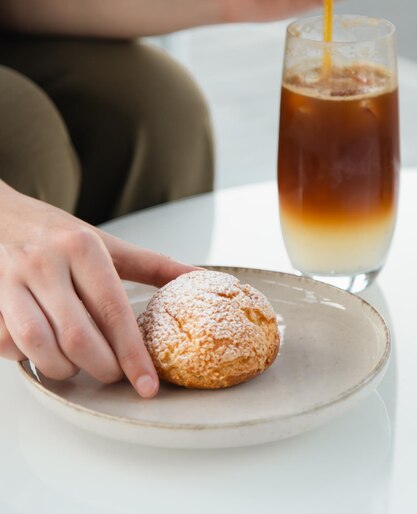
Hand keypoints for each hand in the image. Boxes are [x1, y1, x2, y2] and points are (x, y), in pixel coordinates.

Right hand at [0, 182, 195, 396]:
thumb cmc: (55, 231)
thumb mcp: (103, 241)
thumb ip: (150, 264)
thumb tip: (197, 277)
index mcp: (81, 246)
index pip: (113, 310)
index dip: (132, 354)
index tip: (147, 384)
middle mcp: (45, 261)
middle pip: (77, 336)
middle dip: (101, 367)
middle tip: (113, 374)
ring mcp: (10, 278)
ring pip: (38, 344)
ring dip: (62, 367)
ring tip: (77, 365)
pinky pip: (5, 343)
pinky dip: (26, 357)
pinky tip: (42, 350)